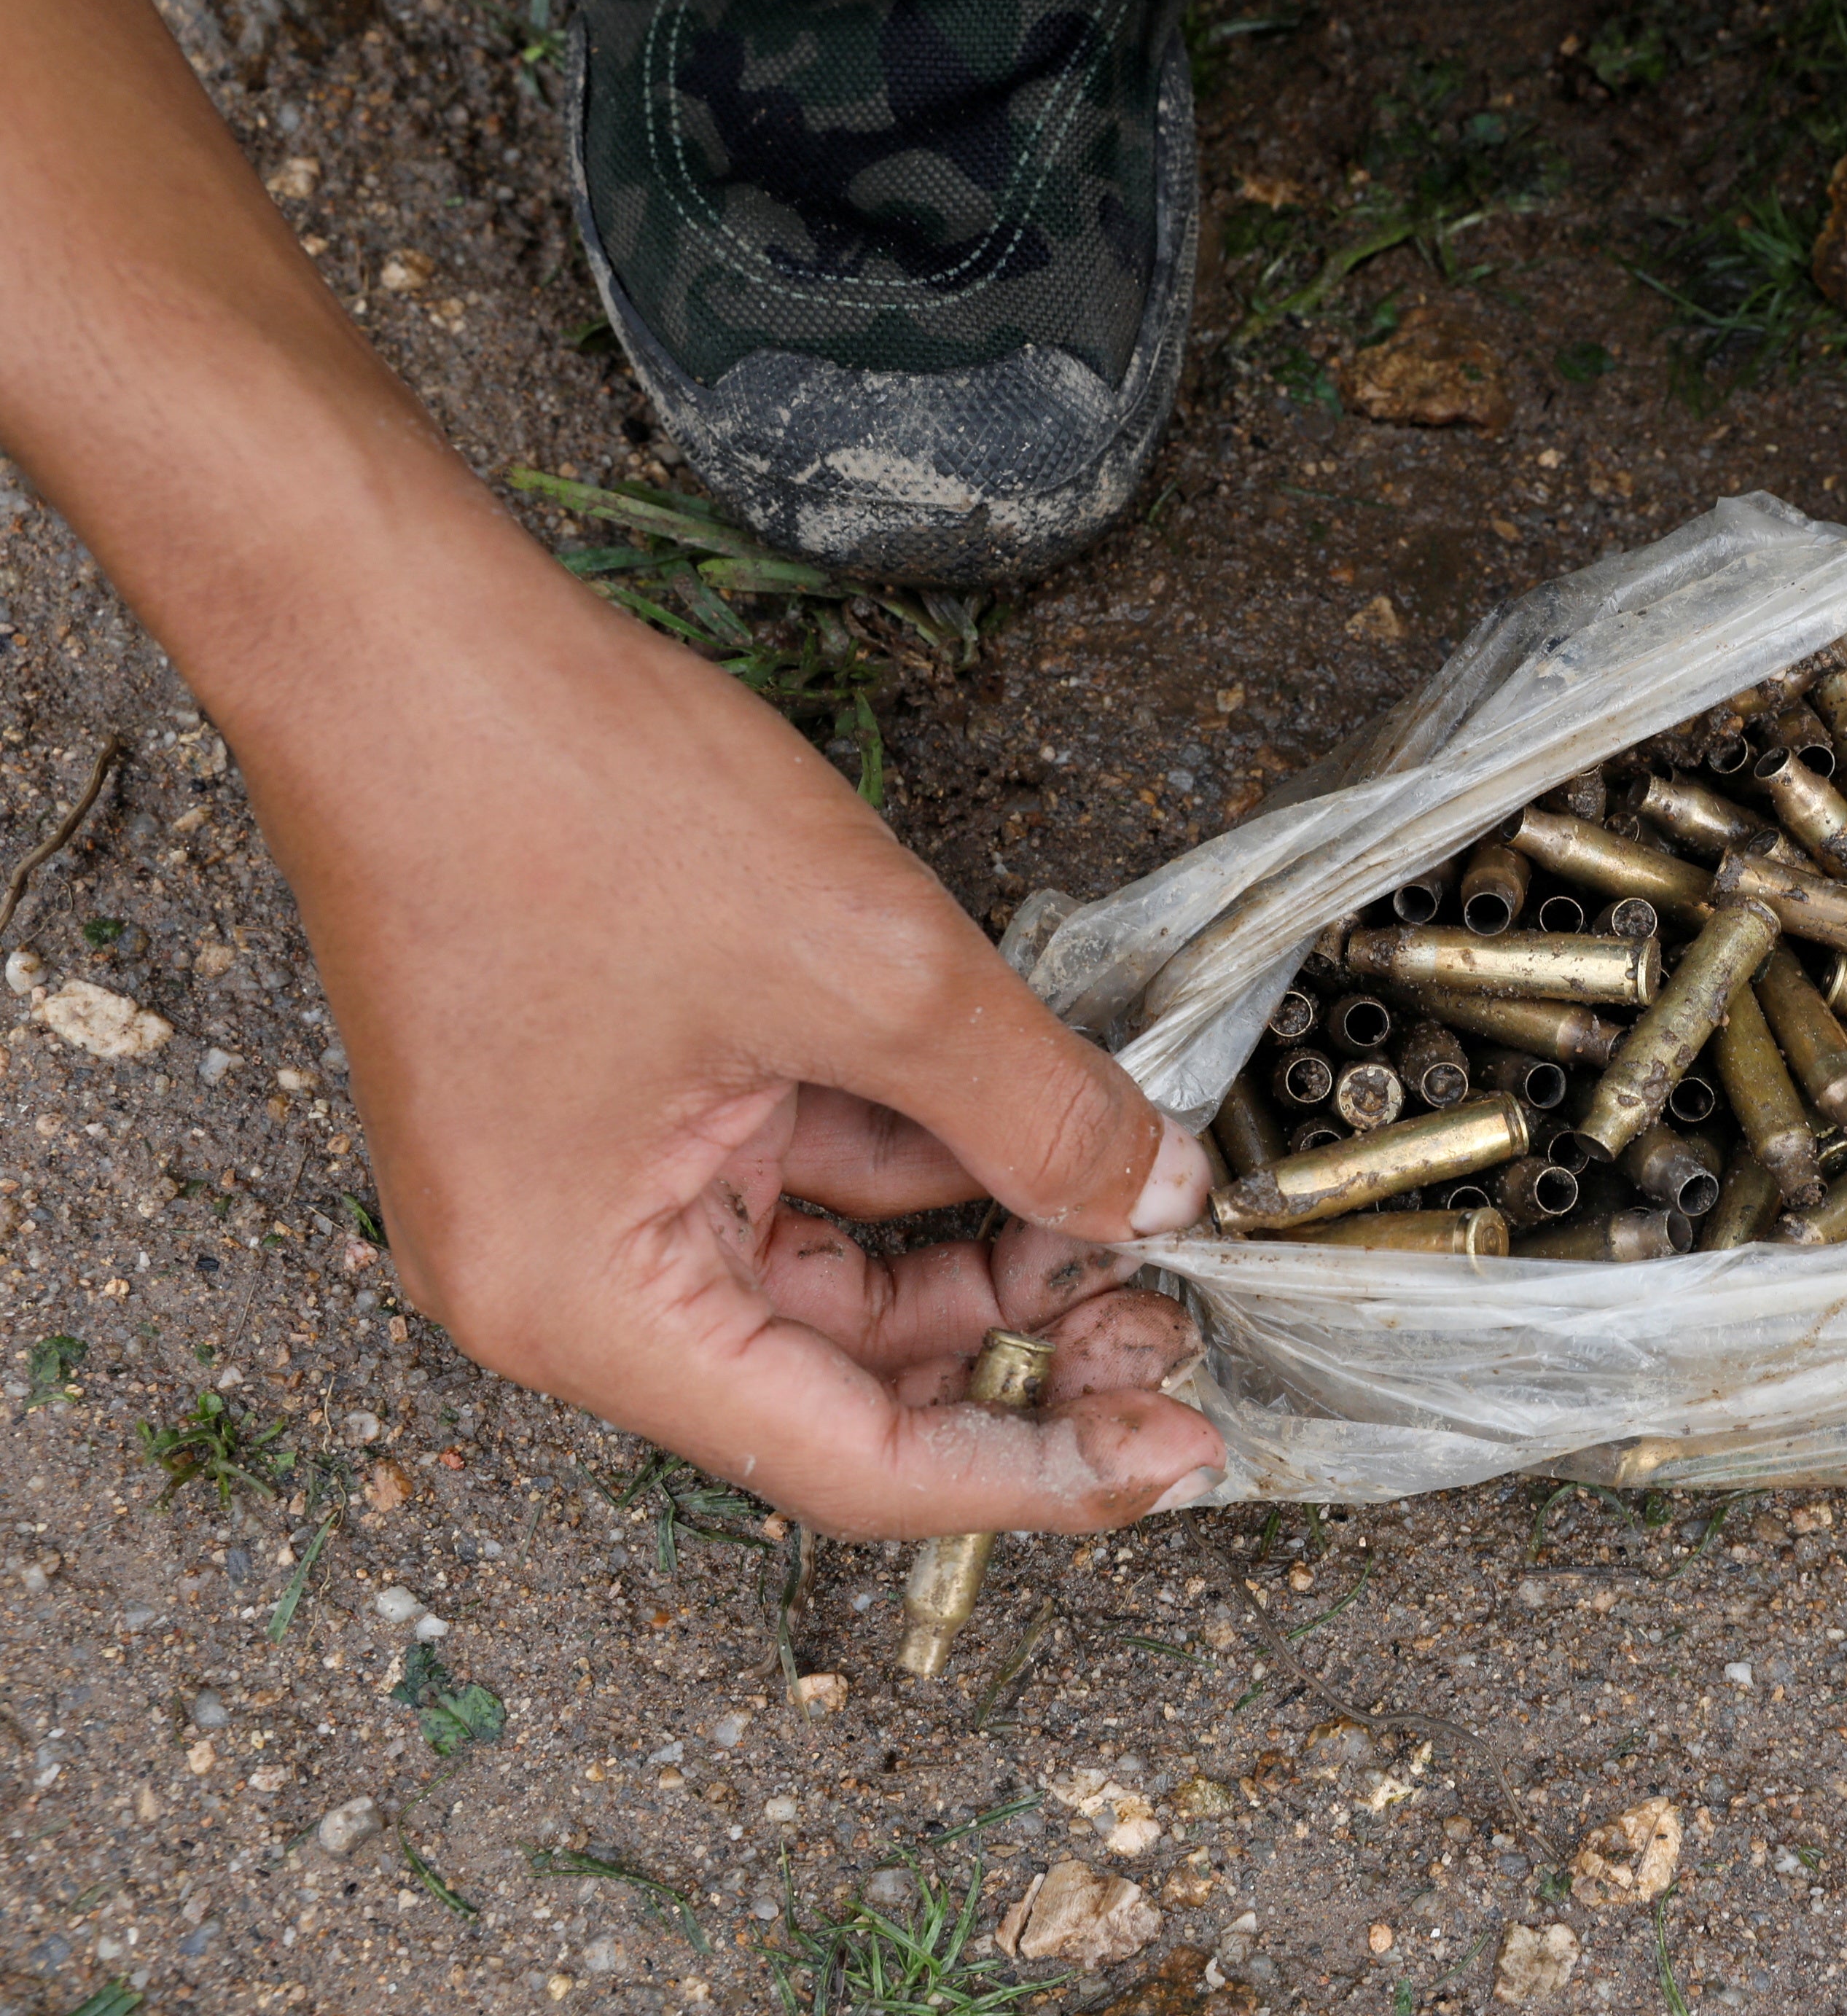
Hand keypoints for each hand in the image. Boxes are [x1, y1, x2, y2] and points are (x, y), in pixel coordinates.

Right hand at [261, 548, 1226, 1538]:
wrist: (403, 639)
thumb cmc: (564, 796)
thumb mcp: (869, 971)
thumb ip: (1034, 1108)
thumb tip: (1160, 1196)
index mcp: (583, 1304)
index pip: (853, 1460)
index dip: (1038, 1469)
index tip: (1181, 1440)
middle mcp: (568, 1279)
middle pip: (846, 1379)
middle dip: (1021, 1348)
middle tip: (1176, 1310)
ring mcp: (592, 1187)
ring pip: (838, 1271)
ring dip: (984, 1247)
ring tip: (1131, 1202)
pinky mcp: (623, 1101)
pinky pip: (801, 1170)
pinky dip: (921, 1156)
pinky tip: (1036, 1119)